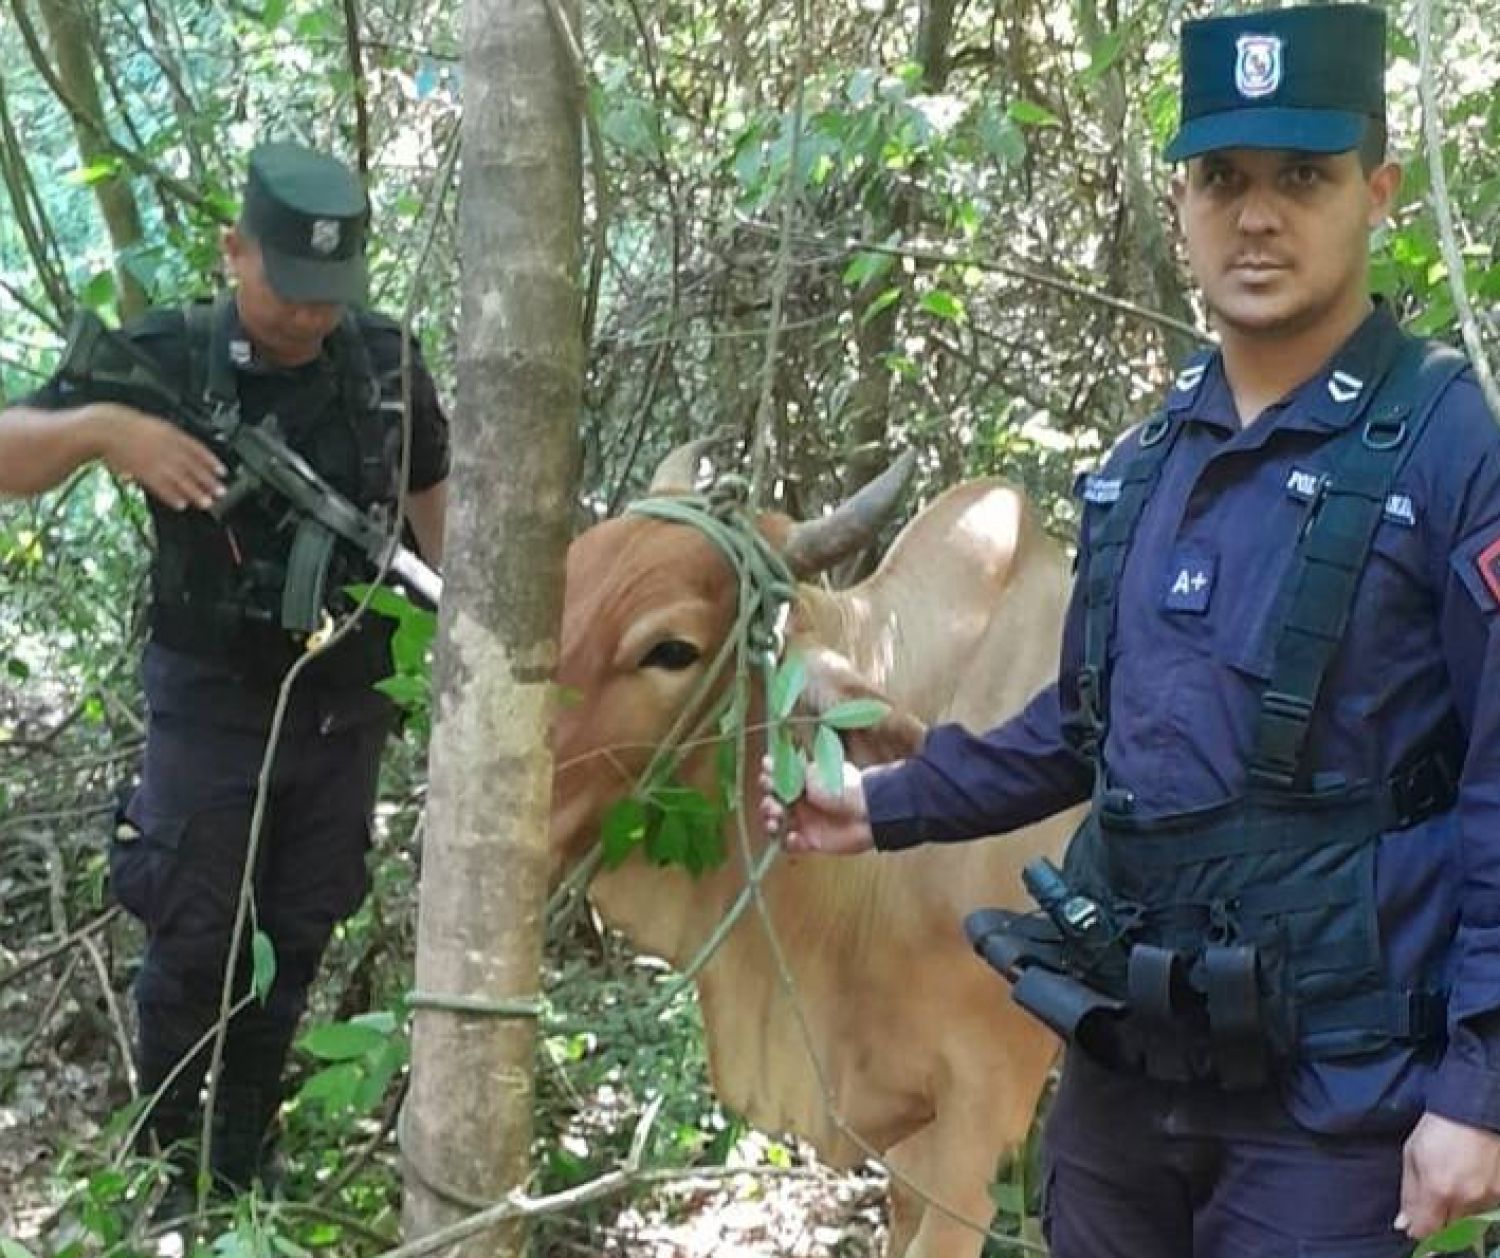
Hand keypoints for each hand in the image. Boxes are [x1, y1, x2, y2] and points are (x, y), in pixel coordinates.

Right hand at [95, 404, 224, 510]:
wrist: (106, 428)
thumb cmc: (128, 427)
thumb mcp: (155, 425)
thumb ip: (171, 437)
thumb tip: (185, 448)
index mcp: (172, 434)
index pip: (198, 449)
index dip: (212, 462)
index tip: (223, 471)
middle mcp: (168, 448)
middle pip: (193, 467)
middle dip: (209, 481)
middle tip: (221, 492)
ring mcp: (156, 461)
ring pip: (181, 480)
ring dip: (195, 493)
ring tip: (206, 503)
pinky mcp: (144, 472)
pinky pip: (161, 487)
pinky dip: (172, 496)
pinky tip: (181, 504)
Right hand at [759, 755, 874, 855]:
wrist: (867, 813)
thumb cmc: (843, 788)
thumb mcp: (815, 773)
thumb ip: (793, 770)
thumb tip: (771, 762)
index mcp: (803, 782)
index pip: (777, 780)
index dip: (768, 780)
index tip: (767, 778)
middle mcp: (802, 801)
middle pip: (772, 803)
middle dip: (767, 804)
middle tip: (772, 804)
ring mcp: (806, 822)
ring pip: (777, 824)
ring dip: (770, 823)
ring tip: (776, 821)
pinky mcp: (812, 841)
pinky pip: (791, 845)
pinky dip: (789, 842)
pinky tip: (795, 837)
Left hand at [1396, 1111, 1499, 1238]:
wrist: (1472, 1111)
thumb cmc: (1437, 1129)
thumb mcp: (1412, 1156)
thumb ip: (1409, 1194)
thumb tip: (1404, 1223)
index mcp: (1437, 1189)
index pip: (1427, 1229)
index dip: (1418, 1229)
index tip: (1413, 1225)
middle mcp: (1465, 1198)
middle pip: (1448, 1228)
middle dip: (1437, 1220)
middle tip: (1432, 1200)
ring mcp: (1488, 1196)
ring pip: (1468, 1221)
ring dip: (1457, 1211)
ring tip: (1451, 1182)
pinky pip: (1486, 1209)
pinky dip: (1475, 1203)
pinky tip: (1467, 1181)